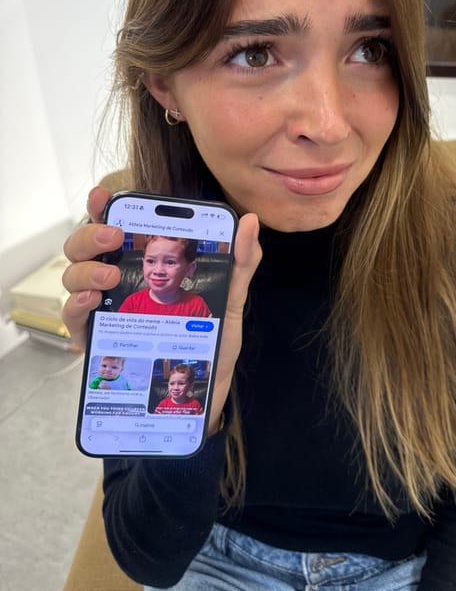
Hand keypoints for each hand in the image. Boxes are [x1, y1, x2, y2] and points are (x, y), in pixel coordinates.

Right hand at [63, 186, 261, 432]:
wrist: (205, 395)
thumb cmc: (213, 341)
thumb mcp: (230, 299)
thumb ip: (239, 262)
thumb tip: (247, 222)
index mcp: (147, 264)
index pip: (118, 228)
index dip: (105, 208)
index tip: (104, 196)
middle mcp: (120, 282)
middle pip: (85, 247)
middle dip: (91, 235)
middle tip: (114, 237)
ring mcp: (106, 310)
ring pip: (73, 278)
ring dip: (85, 271)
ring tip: (108, 277)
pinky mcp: (98, 342)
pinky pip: (74, 320)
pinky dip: (75, 307)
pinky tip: (91, 303)